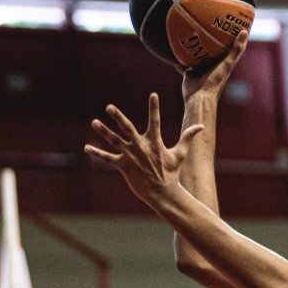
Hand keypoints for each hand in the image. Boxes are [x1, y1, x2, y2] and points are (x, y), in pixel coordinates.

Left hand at [84, 93, 203, 211]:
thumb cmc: (171, 173)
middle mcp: (141, 147)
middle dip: (118, 117)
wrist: (162, 193)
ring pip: (114, 141)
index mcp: (155, 142)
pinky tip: (86, 147)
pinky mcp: (123, 166)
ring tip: (94, 122)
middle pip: (128, 128)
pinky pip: (108, 158)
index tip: (153, 94)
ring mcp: (131, 156)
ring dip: (104, 131)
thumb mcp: (180, 154)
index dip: (154, 107)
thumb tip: (201, 127)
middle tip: (109, 107)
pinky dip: (97, 153)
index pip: (156, 121)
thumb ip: (188, 138)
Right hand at [180, 29, 248, 102]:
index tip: (229, 22)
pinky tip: (173, 46)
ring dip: (193, 47)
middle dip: (209, 38)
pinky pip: (183, 63)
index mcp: (222, 62)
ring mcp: (200, 69)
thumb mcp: (227, 63)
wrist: (199, 96)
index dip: (230, 36)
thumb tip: (245, 31)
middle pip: (211, 49)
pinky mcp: (189, 72)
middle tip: (206, 22)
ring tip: (188, 32)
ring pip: (196, 55)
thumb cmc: (215, 81)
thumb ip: (235, 50)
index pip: (228, 46)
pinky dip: (178, 57)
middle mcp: (212, 65)